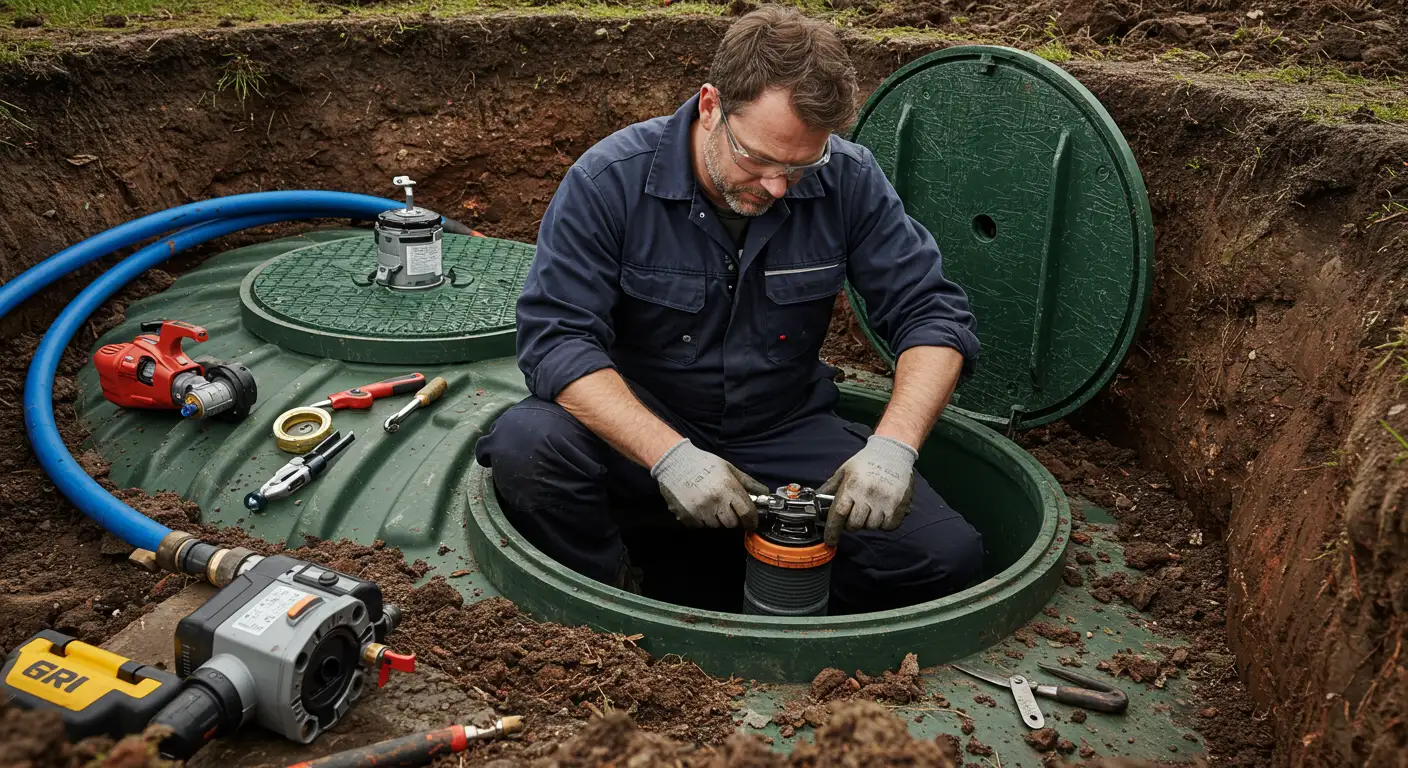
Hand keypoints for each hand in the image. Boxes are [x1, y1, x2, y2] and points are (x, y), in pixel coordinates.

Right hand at [651, 439, 768, 528]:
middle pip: (732, 523)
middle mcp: (715, 502)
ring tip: (711, 505)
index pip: (747, 512)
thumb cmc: (704, 463)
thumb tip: (764, 493)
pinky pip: (700, 526)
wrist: (674, 463)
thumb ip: (747, 483)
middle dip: (733, 518)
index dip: (752, 520)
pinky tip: (699, 507)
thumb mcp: (729, 468)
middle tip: (728, 509)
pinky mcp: (686, 517)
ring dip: (717, 519)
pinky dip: (702, 520)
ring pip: (716, 526)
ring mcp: (700, 511)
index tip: (752, 522)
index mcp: (728, 488)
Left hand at [817, 435, 917, 545]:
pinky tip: (882, 511)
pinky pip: (888, 526)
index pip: (839, 513)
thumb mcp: (844, 471)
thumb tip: (816, 499)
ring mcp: (885, 501)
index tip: (830, 540)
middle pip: (854, 524)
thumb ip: (830, 487)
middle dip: (851, 524)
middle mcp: (868, 494)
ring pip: (871, 526)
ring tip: (870, 508)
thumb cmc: (866, 462)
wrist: (893, 452)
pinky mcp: (900, 505)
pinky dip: (883, 523)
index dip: (832, 530)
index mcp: (852, 485)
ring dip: (868, 522)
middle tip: (854, 514)